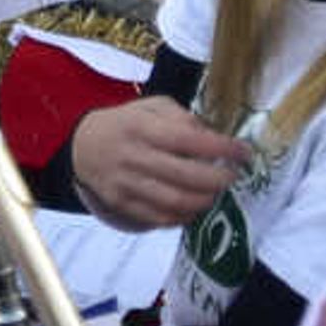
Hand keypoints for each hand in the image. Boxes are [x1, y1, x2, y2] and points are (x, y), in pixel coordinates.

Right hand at [64, 99, 252, 229]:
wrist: (82, 147)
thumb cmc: (125, 124)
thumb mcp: (150, 106)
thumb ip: (181, 117)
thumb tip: (211, 136)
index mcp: (141, 127)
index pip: (188, 139)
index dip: (221, 148)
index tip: (244, 152)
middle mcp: (133, 156)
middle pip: (185, 176)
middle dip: (218, 179)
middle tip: (232, 176)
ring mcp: (125, 183)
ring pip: (174, 202)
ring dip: (204, 200)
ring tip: (215, 192)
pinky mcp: (121, 203)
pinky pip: (159, 218)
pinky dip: (183, 216)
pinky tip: (194, 206)